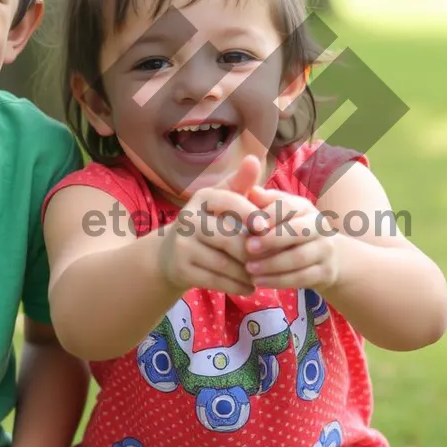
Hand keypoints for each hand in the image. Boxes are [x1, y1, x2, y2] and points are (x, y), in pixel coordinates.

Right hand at [156, 155, 267, 295]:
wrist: (172, 254)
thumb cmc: (210, 222)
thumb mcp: (224, 199)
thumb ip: (241, 183)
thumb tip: (255, 159)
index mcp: (202, 197)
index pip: (230, 201)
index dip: (251, 215)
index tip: (268, 228)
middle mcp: (188, 219)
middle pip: (229, 238)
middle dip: (254, 251)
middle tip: (274, 259)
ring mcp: (182, 246)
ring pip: (224, 263)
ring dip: (248, 272)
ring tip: (265, 275)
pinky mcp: (181, 269)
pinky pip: (215, 280)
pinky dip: (236, 286)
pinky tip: (249, 287)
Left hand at [242, 186, 339, 289]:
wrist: (324, 256)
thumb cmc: (289, 230)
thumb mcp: (279, 214)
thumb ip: (265, 203)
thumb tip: (252, 191)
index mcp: (304, 207)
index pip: (288, 207)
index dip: (269, 215)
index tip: (247, 225)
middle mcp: (319, 226)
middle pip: (298, 231)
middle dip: (272, 240)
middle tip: (248, 248)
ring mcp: (325, 250)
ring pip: (299, 257)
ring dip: (271, 264)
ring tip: (249, 269)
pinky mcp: (326, 273)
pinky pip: (302, 278)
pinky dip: (278, 281)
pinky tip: (259, 282)